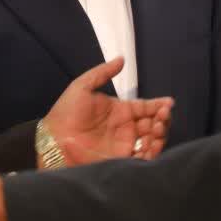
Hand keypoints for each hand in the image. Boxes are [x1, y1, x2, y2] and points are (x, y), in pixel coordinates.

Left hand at [43, 57, 174, 165]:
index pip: (146, 107)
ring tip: (157, 128)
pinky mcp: (121, 161)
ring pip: (152, 141)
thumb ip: (102, 72)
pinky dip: (152, 153)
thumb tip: (122, 59)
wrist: (52, 139)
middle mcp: (126, 128)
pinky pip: (142, 159)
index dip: (159, 105)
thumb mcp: (82, 86)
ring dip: (160, 135)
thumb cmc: (66, 112)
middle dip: (163, 120)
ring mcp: (124, 145)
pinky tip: (152, 144)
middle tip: (162, 116)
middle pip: (154, 124)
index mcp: (121, 111)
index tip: (168, 103)